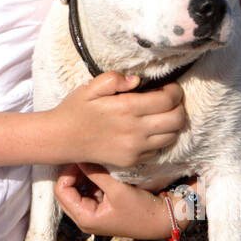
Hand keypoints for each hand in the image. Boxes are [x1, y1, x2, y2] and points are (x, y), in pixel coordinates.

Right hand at [48, 71, 185, 169]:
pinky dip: (160, 139)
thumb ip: (113, 79)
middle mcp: (135, 130)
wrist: (62, 140)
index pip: (168, 100)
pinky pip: (158, 150)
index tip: (170, 88)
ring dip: (172, 124)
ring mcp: (135, 149)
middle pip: (177, 120)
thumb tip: (136, 80)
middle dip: (179, 107)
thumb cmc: (75, 110)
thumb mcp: (89, 87)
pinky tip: (148, 130)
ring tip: (161, 115)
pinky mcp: (132, 161)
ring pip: (172, 136)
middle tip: (169, 101)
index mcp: (126, 108)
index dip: (175, 92)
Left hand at [54, 164, 199, 239]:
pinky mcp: (102, 207)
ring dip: (86, 175)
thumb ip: (95, 172)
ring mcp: (93, 213)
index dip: (68, 172)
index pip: (62, 190)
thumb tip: (80, 155)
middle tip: (89, 158)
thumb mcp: (117, 189)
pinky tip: (105, 170)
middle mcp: (85, 217)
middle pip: (67, 189)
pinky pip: (90, 189)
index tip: (83, 159)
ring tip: (98, 163)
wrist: (163, 219)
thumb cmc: (141, 208)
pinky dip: (94, 179)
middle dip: (76, 173)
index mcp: (84, 218)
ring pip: (78, 188)